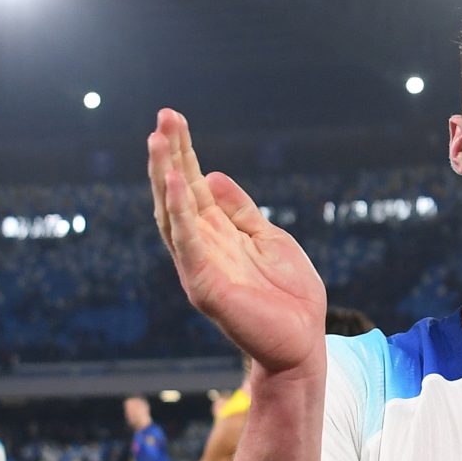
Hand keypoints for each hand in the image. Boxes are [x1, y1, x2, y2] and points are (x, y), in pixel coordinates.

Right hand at [147, 110, 326, 376]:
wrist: (303, 343)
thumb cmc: (290, 297)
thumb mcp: (269, 238)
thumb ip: (241, 211)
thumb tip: (212, 176)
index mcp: (218, 234)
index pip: (193, 186)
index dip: (183, 153)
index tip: (172, 119)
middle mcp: (202, 247)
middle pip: (177, 193)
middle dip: (169, 155)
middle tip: (162, 117)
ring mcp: (199, 265)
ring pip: (174, 214)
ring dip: (164, 176)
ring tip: (158, 141)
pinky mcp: (204, 285)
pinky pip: (187, 244)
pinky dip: (179, 213)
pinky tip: (174, 184)